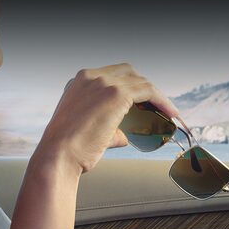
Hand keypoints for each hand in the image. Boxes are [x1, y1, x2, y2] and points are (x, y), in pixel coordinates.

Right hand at [35, 63, 179, 173]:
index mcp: (80, 82)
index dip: (131, 87)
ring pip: (140, 81)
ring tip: (167, 111)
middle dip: (144, 87)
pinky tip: (169, 113)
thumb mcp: (86, 131)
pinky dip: (161, 101)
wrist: (58, 156)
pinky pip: (148, 91)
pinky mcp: (116, 93)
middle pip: (128, 72)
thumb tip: (122, 136)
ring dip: (156, 95)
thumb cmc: (69, 150)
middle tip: (156, 107)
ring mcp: (103, 82)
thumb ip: (108, 129)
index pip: (112, 75)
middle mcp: (90, 76)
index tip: (143, 102)